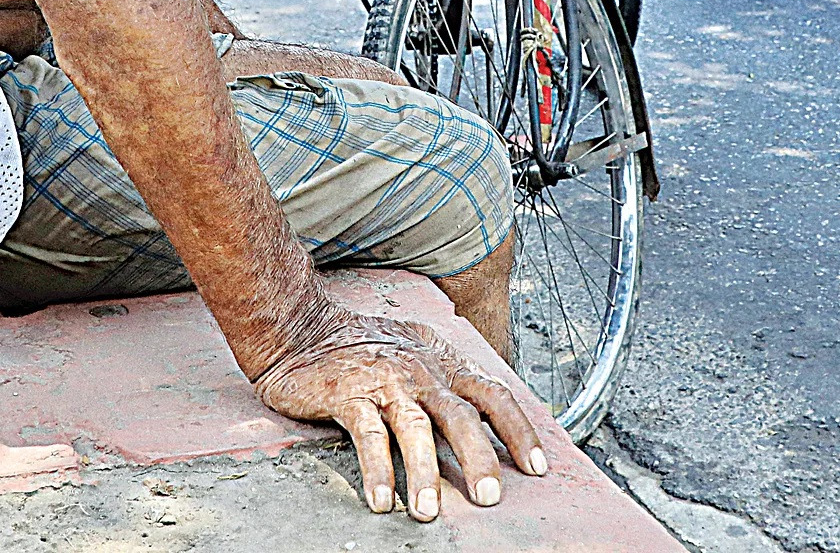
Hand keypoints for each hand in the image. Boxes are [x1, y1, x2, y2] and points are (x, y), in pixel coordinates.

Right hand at [253, 306, 547, 520]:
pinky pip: (367, 436)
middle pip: (460, 416)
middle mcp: (420, 373)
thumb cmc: (362, 345)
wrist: (303, 327)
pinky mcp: (347, 396)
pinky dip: (377, 470)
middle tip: (490, 497)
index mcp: (442, 364)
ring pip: (414, 429)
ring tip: (429, 511)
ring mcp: (384, 383)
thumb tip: (487, 406)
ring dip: (424, 472)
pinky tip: (383, 501)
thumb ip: (448, 376)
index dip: (518, 430)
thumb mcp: (417, 350)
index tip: (536, 468)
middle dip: (479, 459)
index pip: (493, 394)